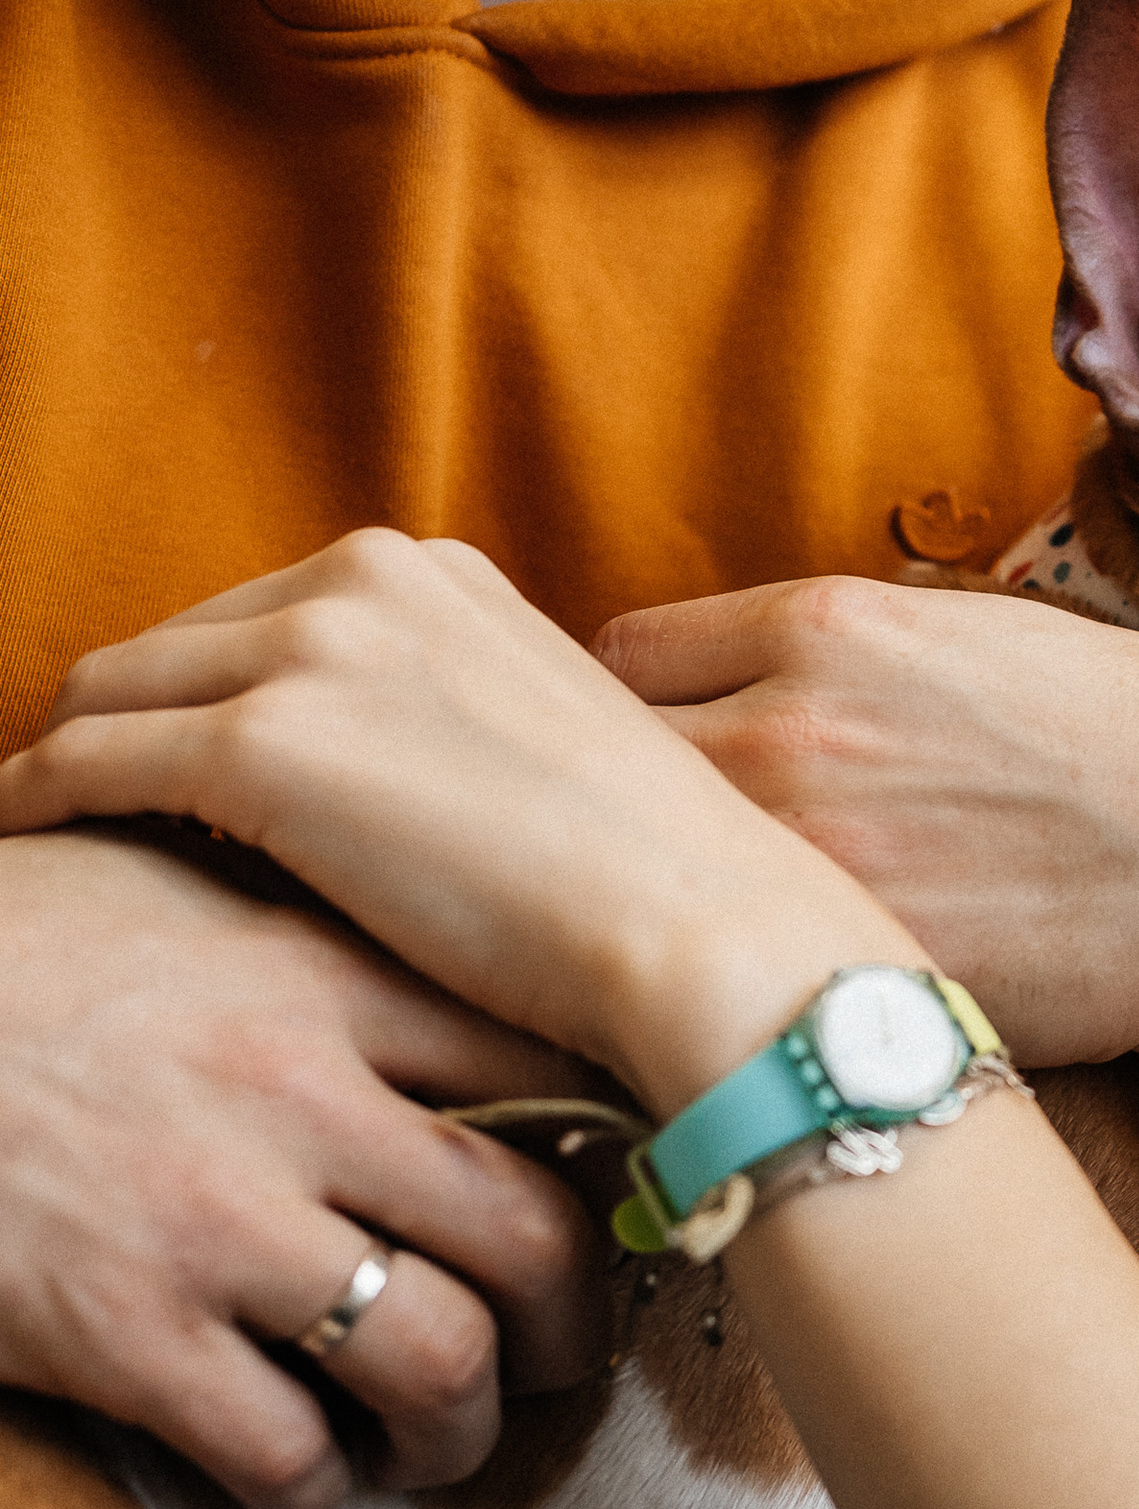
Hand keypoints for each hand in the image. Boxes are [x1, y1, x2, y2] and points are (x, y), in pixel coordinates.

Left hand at [0, 536, 896, 1154]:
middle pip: (170, 644)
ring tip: (39, 842)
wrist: (701, 933)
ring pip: (106, 691)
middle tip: (79, 815)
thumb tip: (373, 791)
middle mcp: (366, 581)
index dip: (200, 698)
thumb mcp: (544, 748)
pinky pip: (83, 764)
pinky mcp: (259, 746)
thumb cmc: (648, 885)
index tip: (166, 768)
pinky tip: (23, 861)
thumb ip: (446, 725)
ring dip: (64, 767)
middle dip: (122, 723)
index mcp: (437, 575)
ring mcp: (310, 654)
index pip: (258, 618)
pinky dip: (38, 806)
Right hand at [0, 826, 615, 1508]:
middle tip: (557, 1356)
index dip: (611, 1146)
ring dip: (460, 1426)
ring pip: (438, 1361)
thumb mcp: (170, 888)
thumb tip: (436, 947)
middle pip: (532, 1232)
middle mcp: (294, 1095)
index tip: (614, 1195)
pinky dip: (316, 1487)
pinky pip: (286, 1452)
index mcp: (319, 974)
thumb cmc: (4, 947)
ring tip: (440, 1435)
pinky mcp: (121, 1335)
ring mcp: (211, 1219)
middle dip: (573, 1322)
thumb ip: (305, 927)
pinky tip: (299, 1472)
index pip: (545, 1056)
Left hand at [595, 577, 1138, 1065]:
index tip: (646, 745)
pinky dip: (717, 979)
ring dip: (648, 897)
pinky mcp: (844, 972)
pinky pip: (717, 974)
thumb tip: (730, 679)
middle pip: (597, 766)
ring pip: (637, 878)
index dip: (627, 706)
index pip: (619, 654)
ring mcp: (806, 863)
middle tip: (642, 844)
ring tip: (683, 920)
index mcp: (825, 626)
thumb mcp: (977, 632)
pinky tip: (751, 987)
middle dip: (612, 803)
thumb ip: (837, 647)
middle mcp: (788, 732)